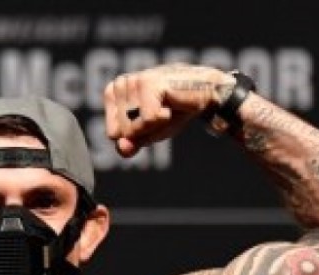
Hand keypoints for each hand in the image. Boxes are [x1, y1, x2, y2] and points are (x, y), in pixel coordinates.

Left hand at [103, 64, 234, 157]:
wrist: (205, 93)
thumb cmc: (174, 111)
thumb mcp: (147, 134)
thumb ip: (130, 145)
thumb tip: (122, 148)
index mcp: (113, 93)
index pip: (114, 134)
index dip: (137, 134)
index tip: (151, 118)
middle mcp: (120, 84)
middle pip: (123, 132)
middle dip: (146, 130)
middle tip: (162, 112)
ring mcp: (132, 81)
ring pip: (134, 127)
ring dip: (156, 124)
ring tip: (166, 106)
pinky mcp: (148, 83)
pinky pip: (147, 120)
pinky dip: (163, 120)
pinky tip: (171, 104)